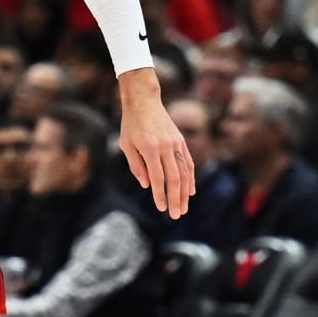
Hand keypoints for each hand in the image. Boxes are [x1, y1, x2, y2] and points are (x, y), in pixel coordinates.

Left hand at [117, 81, 194, 217]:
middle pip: (175, 178)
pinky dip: (191, 177)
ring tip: (184, 208)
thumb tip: (147, 185)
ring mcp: (176, 143)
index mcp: (150, 149)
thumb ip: (136, 166)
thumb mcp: (127, 145)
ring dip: (185, 192)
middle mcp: (166, 147)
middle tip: (177, 215)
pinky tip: (190, 191)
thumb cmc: (131, 124)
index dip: (160, 195)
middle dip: (176, 199)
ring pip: (185, 172)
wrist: (144, 101)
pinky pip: (188, 162)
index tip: (162, 208)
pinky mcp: (180, 140)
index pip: (158, 178)